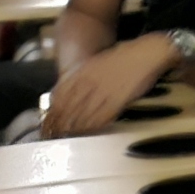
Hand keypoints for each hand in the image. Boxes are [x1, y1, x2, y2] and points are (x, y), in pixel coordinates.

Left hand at [42, 34, 175, 136]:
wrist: (148, 53)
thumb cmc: (127, 55)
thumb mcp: (99, 61)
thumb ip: (83, 75)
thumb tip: (70, 88)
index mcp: (82, 73)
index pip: (60, 98)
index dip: (51, 113)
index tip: (46, 124)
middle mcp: (88, 84)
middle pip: (67, 110)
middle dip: (58, 125)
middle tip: (51, 138)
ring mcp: (101, 93)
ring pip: (79, 117)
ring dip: (70, 130)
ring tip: (64, 140)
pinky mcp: (114, 102)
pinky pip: (97, 120)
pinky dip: (89, 129)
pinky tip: (84, 135)